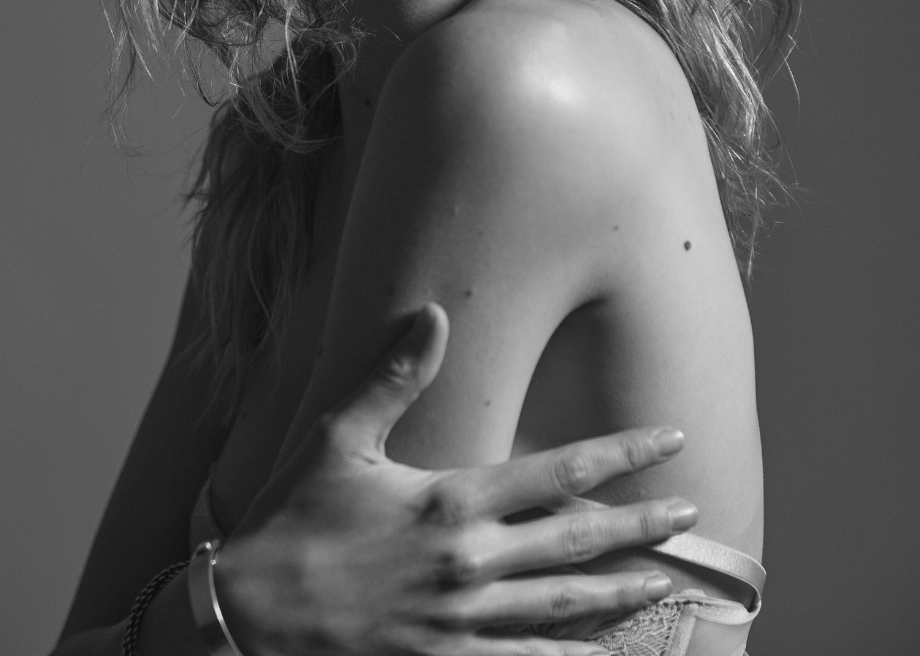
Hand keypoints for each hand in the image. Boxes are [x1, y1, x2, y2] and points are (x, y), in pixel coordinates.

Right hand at [215, 304, 695, 655]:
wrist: (245, 618)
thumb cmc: (291, 520)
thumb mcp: (338, 437)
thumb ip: (393, 376)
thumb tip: (435, 315)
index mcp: (449, 501)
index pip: (558, 472)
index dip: (622, 454)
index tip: (670, 439)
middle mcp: (467, 563)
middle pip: (577, 542)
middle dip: (642, 527)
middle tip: (693, 512)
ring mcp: (460, 623)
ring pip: (564, 609)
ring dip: (622, 593)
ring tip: (667, 582)